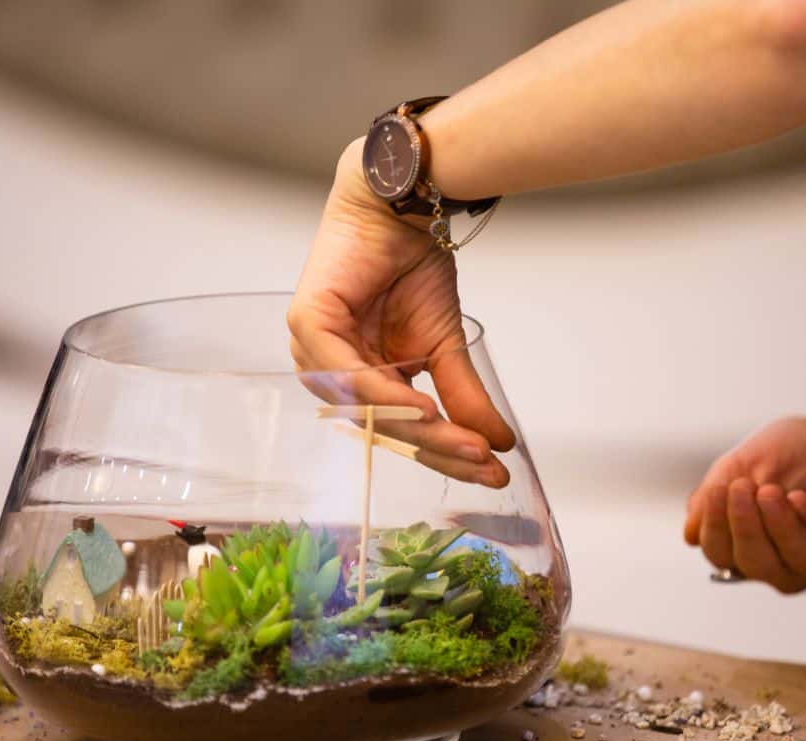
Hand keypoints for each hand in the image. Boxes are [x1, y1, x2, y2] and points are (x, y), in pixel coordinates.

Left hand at [288, 139, 515, 487]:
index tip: (493, 472)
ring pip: (368, 410)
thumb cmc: (412, 264)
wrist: (402, 204)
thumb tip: (498, 442)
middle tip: (486, 465)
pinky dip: (385, 395)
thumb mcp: (445, 343)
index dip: (446, 454)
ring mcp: (314, 350)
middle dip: (439, 450)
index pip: (400, 430)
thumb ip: (461, 394)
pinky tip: (423, 407)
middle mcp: (331, 370)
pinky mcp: (308, 323)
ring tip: (467, 443)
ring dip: (419, 430)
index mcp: (358, 377)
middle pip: (384, 429)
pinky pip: (348, 374)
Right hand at [683, 417, 805, 592]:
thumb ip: (716, 493)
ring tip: (769, 491)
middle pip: (759, 566)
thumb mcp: (746, 462)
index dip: (716, 530)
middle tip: (740, 489)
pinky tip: (799, 499)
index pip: (724, 556)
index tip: (717, 491)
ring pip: (802, 563)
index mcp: (756, 546)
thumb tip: (691, 533)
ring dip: (780, 528)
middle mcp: (790, 560)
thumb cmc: (797, 454)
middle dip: (745, 528)